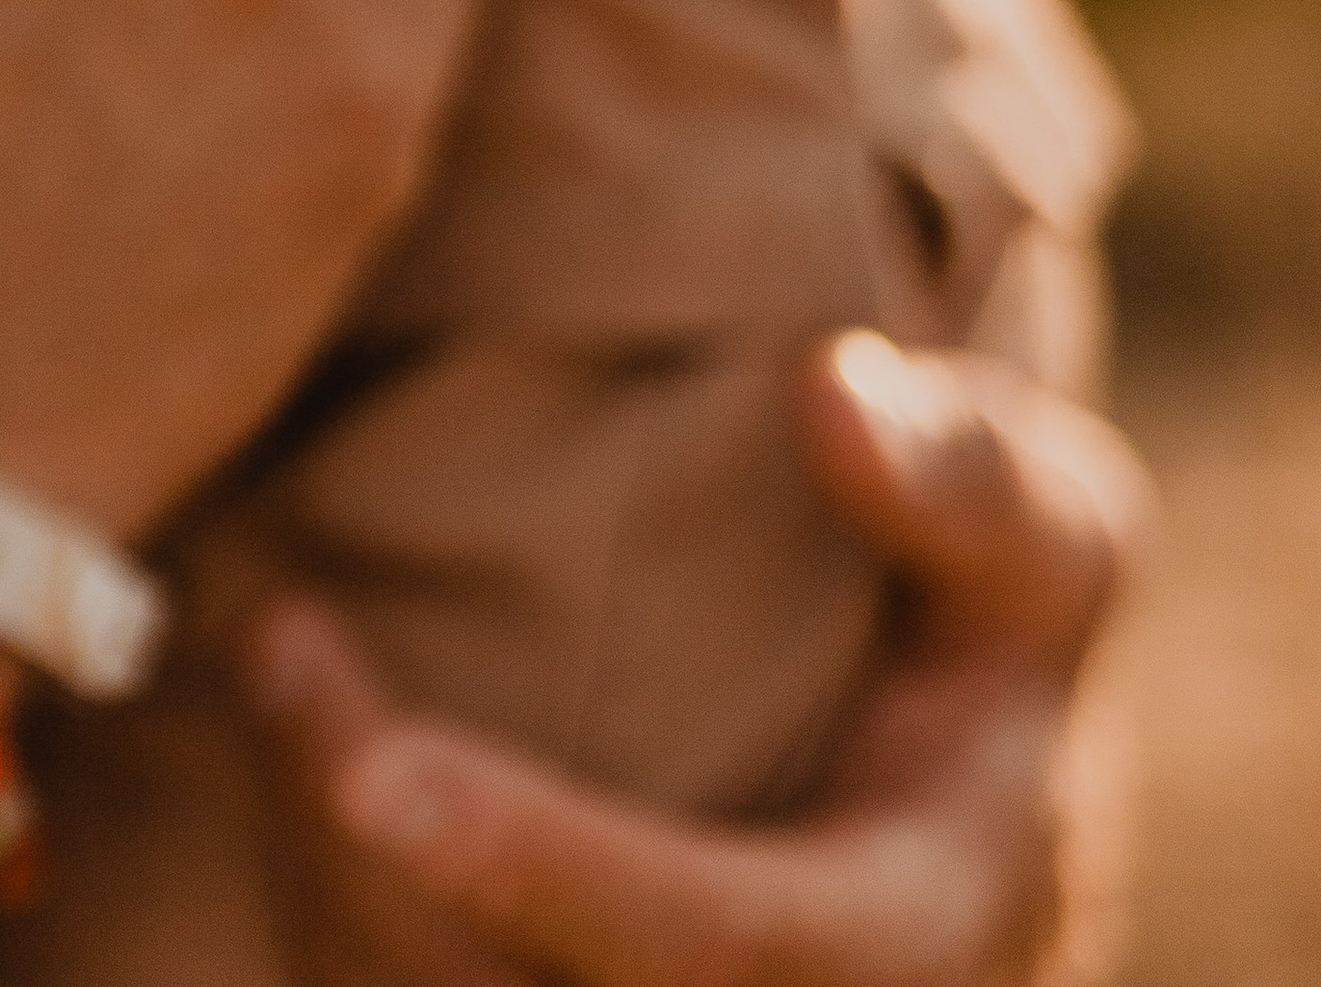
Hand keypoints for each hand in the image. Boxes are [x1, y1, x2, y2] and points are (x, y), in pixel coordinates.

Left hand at [240, 335, 1148, 986]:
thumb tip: (830, 389)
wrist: (976, 804)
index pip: (714, 948)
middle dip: (360, 869)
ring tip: (270, 658)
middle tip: (273, 648)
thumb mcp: (1050, 542)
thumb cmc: (993, 642)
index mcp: (905, 945)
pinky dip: (335, 899)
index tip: (369, 767)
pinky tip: (295, 739)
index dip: (534, 872)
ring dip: (320, 879)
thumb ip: (971, 478)